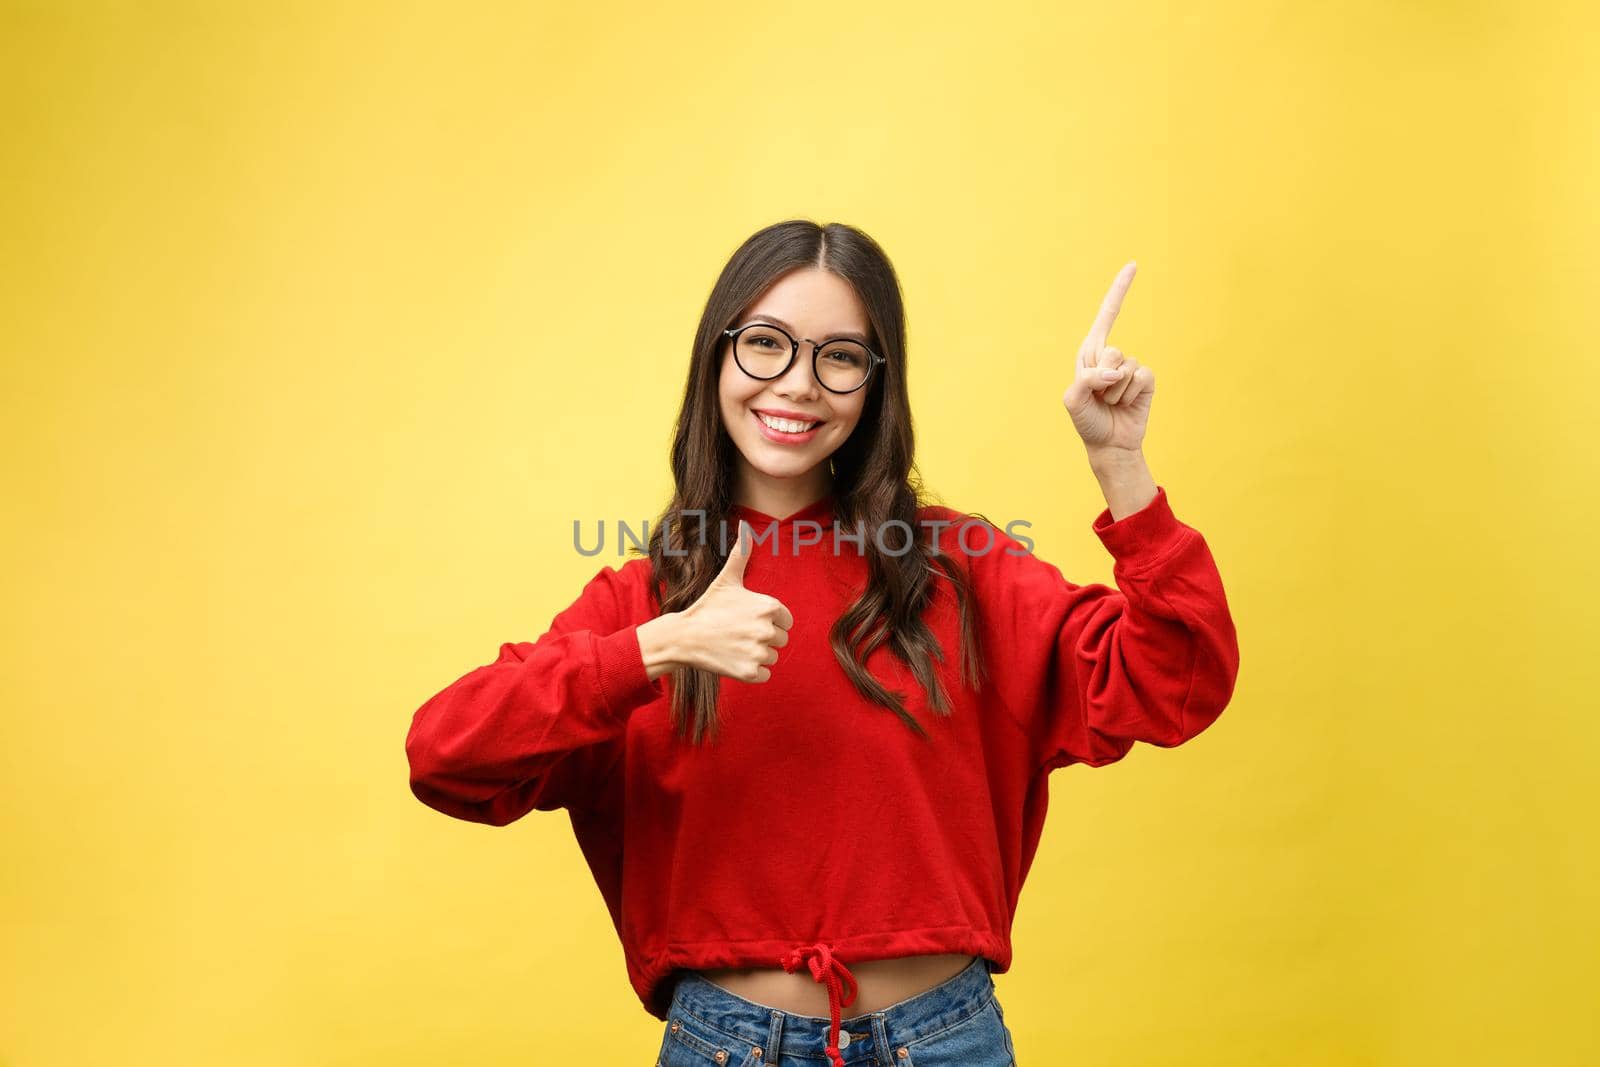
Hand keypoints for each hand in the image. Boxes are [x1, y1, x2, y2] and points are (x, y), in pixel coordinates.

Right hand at [674, 521, 793, 682]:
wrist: (684, 638)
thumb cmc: (708, 607)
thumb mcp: (727, 579)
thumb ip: (742, 553)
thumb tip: (743, 523)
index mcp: (769, 607)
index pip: (785, 620)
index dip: (768, 620)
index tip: (746, 619)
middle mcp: (767, 630)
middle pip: (780, 639)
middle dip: (762, 638)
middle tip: (738, 633)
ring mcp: (759, 653)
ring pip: (772, 656)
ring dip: (756, 654)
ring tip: (734, 645)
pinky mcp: (751, 673)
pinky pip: (765, 674)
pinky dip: (752, 670)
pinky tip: (734, 659)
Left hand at [1061, 260, 1156, 454]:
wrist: (1109, 444)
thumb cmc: (1087, 421)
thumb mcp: (1074, 401)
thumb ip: (1087, 380)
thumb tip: (1113, 372)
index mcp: (1090, 352)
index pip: (1107, 315)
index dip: (1119, 290)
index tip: (1133, 265)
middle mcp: (1110, 355)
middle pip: (1112, 352)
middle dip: (1102, 379)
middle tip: (1099, 396)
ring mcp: (1129, 368)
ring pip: (1126, 369)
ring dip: (1115, 393)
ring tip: (1111, 403)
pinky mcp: (1146, 381)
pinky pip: (1142, 378)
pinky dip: (1132, 395)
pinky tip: (1127, 404)